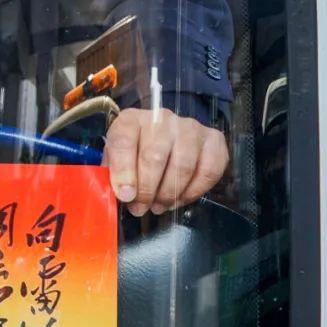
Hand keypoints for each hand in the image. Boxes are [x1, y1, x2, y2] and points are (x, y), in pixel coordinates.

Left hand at [104, 107, 227, 215]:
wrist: (164, 138)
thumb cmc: (136, 153)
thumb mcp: (115, 160)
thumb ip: (113, 175)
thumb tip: (123, 195)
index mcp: (131, 120)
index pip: (124, 141)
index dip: (124, 172)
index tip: (125, 195)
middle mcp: (161, 118)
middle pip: (154, 156)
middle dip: (146, 190)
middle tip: (141, 207)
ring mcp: (190, 127)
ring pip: (183, 165)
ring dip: (169, 194)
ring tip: (158, 206)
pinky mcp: (213, 139)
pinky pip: (209, 171)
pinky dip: (194, 192)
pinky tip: (179, 199)